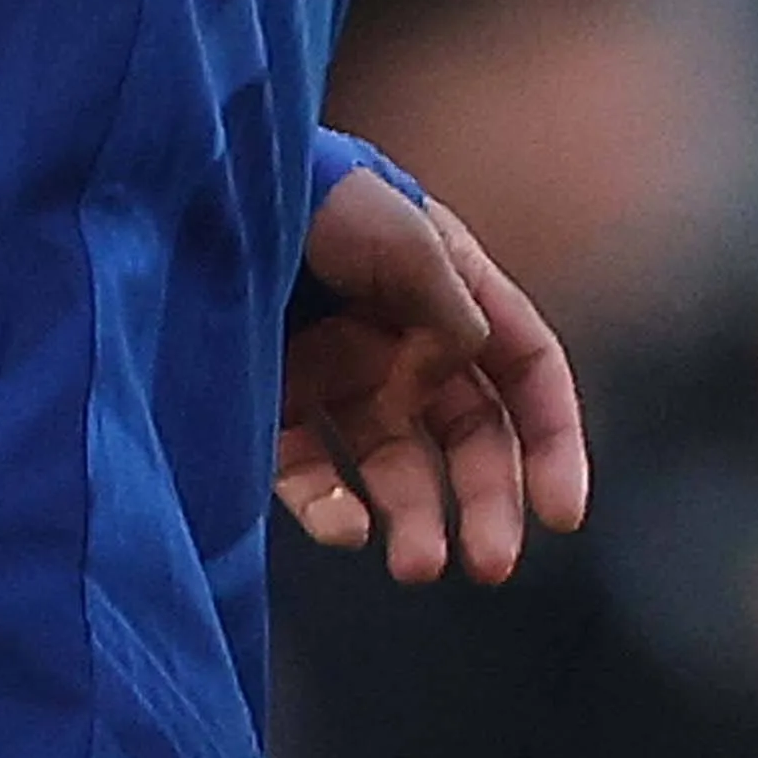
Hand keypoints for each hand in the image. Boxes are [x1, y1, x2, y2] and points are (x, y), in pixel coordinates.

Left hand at [278, 161, 589, 584]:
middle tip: (493, 564)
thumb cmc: (313, 197)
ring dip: (416, 519)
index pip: (525, 373)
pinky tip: (347, 530)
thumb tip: (455, 374)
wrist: (196, 191)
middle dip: (488, 503)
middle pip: (468, 437)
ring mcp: (336, 376)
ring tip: (418, 566)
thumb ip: (450, 310)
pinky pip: (309, 471)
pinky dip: (331, 507)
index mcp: (452, 292)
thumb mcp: (403, 236)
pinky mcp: (269, 404)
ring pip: (395, 468)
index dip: (552, 442)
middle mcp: (402, 343)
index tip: (562, 515)